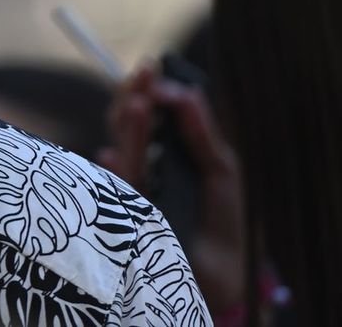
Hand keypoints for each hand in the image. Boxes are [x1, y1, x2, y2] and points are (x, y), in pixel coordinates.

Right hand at [100, 63, 247, 311]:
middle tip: (142, 74)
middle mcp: (143, 167)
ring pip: (121, 151)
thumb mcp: (221, 169)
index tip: (151, 66)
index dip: (145, 89)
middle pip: (126, 125)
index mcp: (163, 153)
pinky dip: (115, 172)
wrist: (228, 275)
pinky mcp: (128, 218)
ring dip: (129, 127)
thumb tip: (183, 90)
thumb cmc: (225, 223)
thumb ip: (201, 132)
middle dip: (132, 97)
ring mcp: (133, 192)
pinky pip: (116, 190)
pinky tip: (113, 156)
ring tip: (141, 105)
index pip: (146, 113)